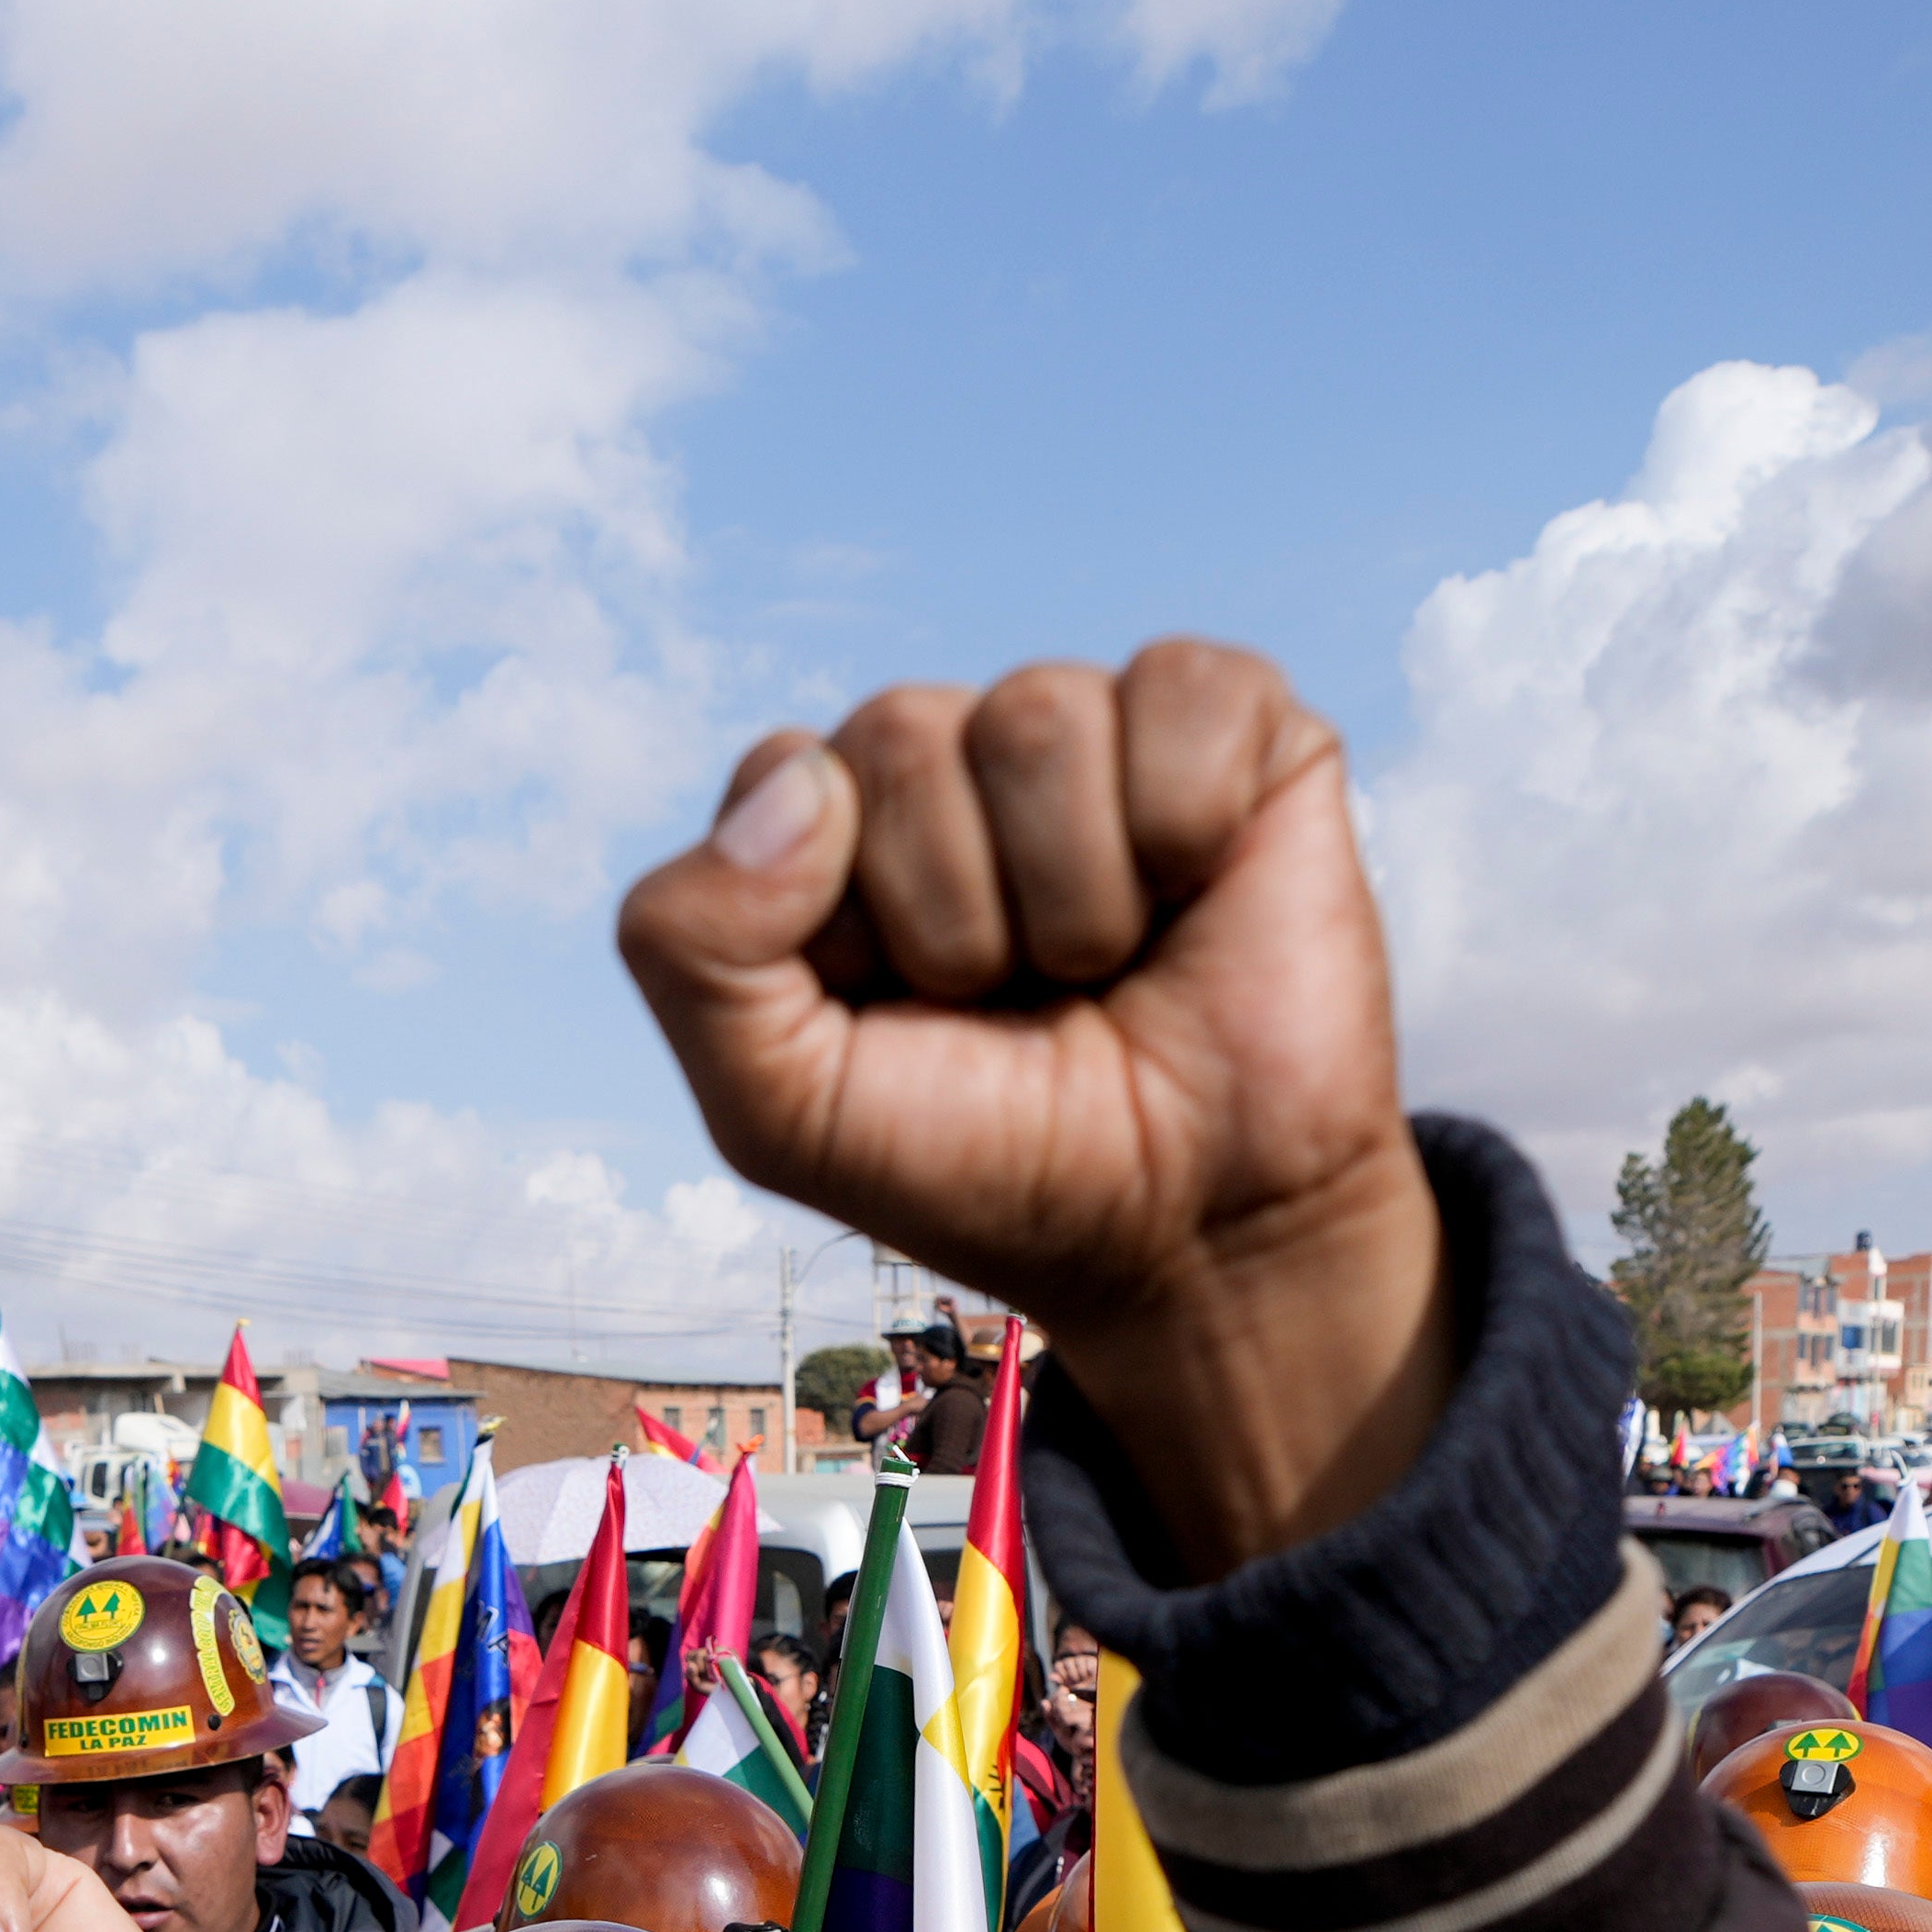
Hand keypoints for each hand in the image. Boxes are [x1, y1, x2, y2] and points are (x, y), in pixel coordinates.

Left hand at [615, 642, 1454, 1582]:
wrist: (1195, 1240)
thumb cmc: (993, 1169)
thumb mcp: (780, 1107)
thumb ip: (691, 948)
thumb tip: (801, 782)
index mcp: (844, 832)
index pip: (786, 775)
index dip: (841, 921)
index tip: (905, 1016)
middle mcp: (964, 763)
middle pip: (896, 735)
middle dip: (954, 915)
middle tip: (1020, 1005)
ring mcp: (1099, 736)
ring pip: (1033, 716)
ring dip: (1070, 897)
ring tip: (1109, 971)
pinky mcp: (1240, 732)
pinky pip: (1180, 691)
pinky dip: (1183, 824)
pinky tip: (1198, 896)